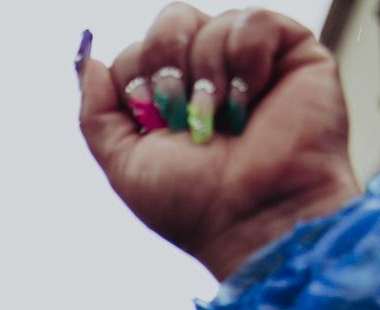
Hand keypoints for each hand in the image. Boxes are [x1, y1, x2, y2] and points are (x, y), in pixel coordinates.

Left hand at [79, 5, 361, 280]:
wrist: (253, 217)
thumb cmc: (193, 203)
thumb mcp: (124, 164)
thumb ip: (95, 112)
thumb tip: (86, 58)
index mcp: (170, 98)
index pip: (135, 53)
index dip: (136, 82)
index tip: (155, 126)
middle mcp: (210, 74)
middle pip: (170, 24)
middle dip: (167, 69)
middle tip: (184, 117)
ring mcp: (251, 61)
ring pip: (209, 23)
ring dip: (208, 76)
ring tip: (223, 120)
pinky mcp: (294, 53)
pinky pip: (255, 20)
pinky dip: (246, 59)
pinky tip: (253, 99)